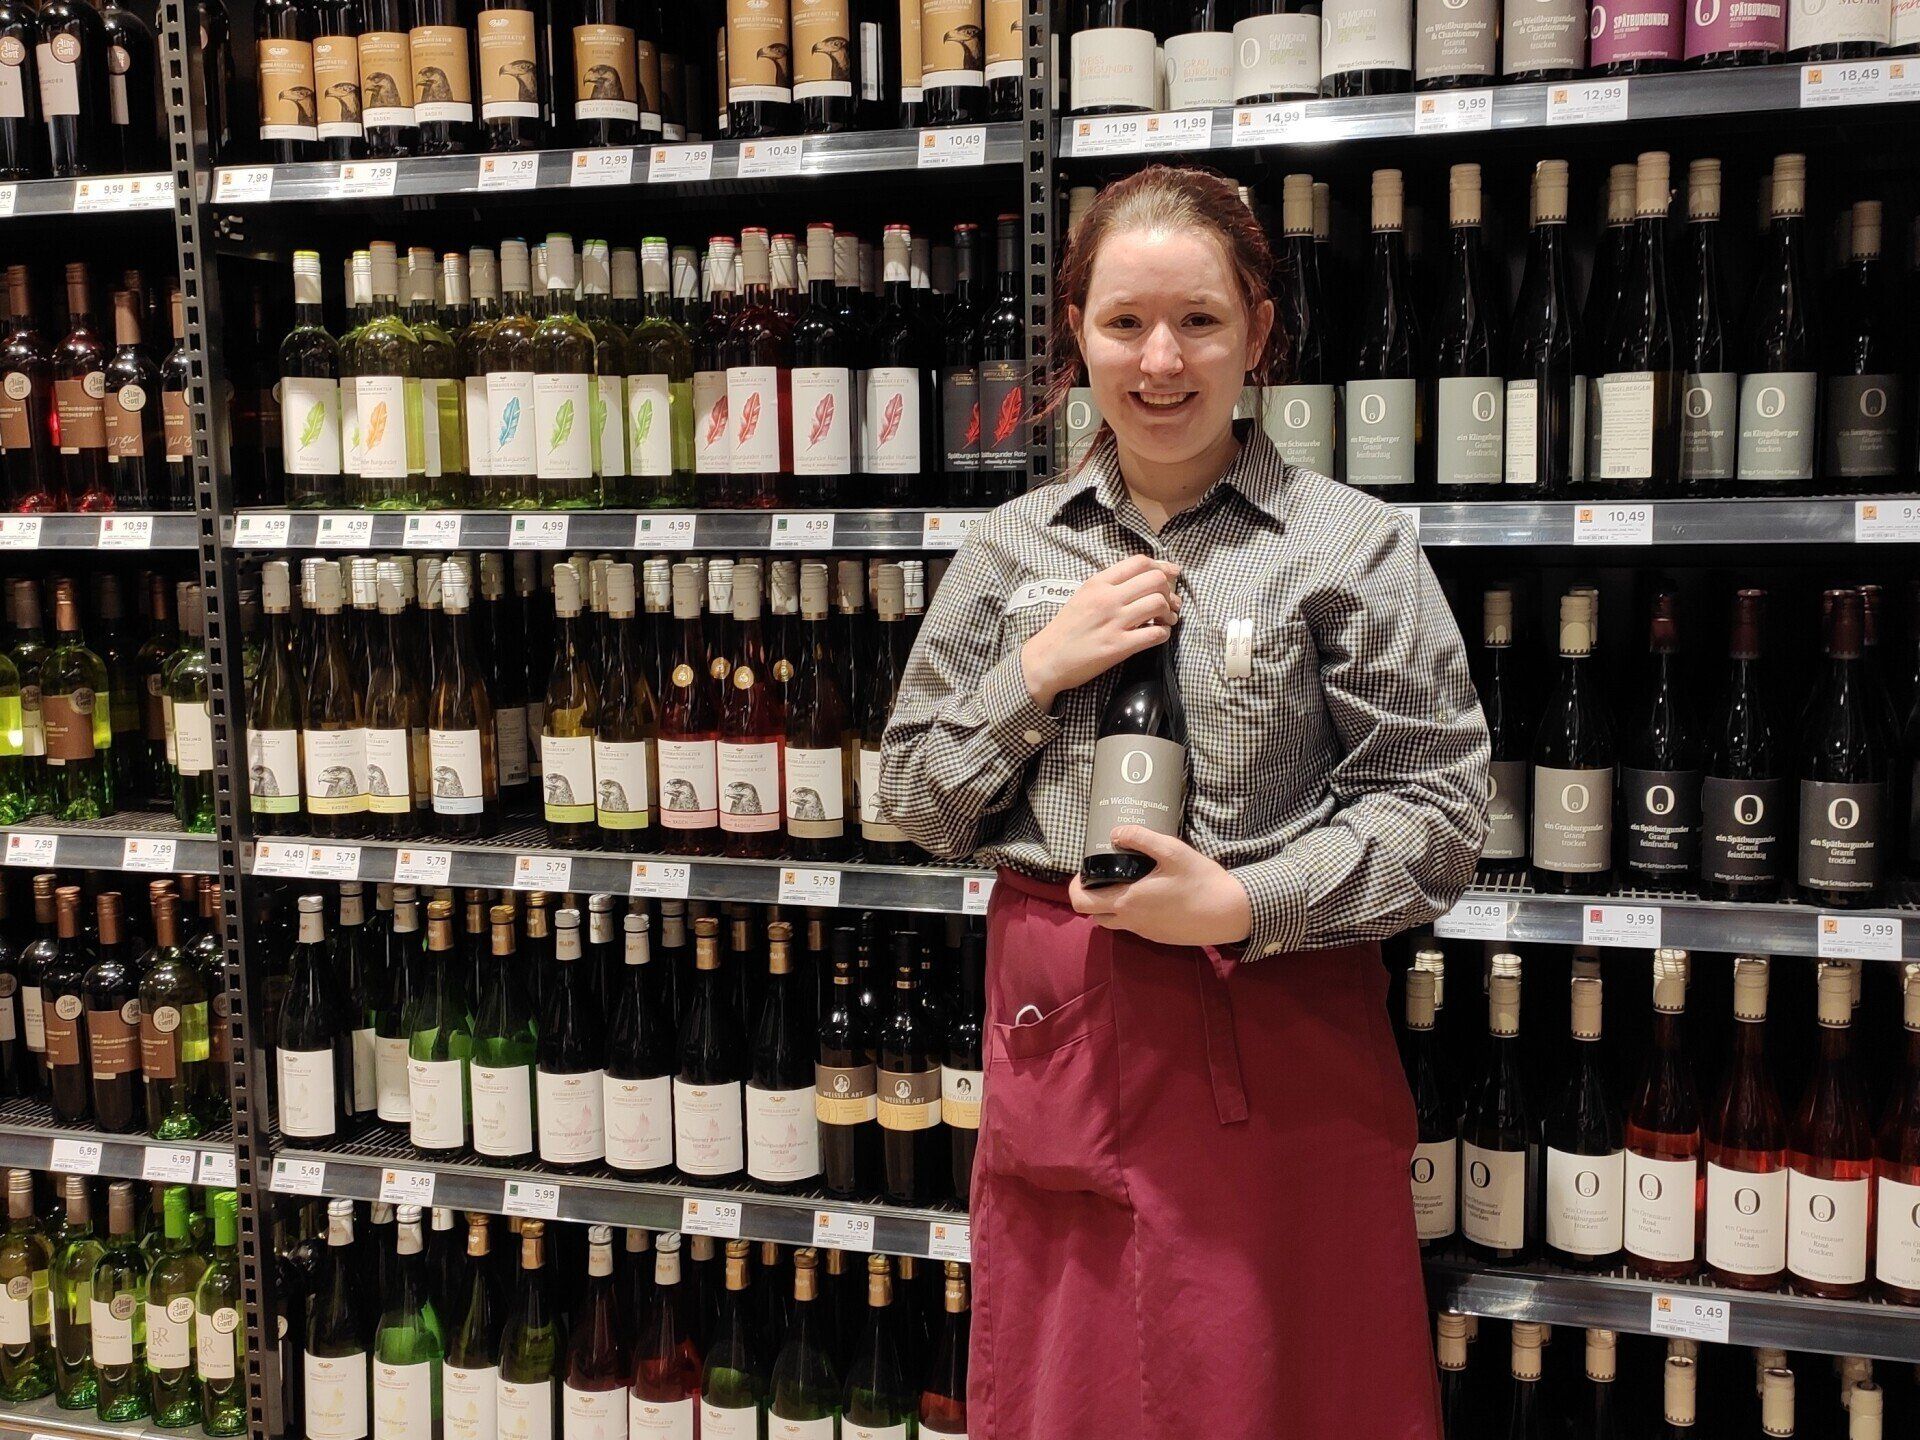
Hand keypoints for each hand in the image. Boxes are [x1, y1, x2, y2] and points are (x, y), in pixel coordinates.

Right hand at [1021, 555, 1180, 711]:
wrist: (1048, 657)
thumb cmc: (1067, 627)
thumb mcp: (1083, 595)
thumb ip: (1110, 584)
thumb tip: (1143, 578)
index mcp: (1098, 582)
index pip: (1139, 562)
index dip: (1162, 567)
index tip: (1170, 576)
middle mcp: (1107, 598)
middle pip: (1155, 580)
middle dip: (1169, 591)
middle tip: (1170, 603)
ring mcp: (1114, 622)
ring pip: (1158, 604)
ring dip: (1170, 612)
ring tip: (1167, 620)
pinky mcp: (1119, 646)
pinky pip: (1155, 634)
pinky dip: (1165, 633)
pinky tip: (1160, 635)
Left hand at [1068, 826, 1253, 947]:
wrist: (1229, 914)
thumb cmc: (1201, 881)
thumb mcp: (1172, 851)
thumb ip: (1141, 839)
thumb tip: (1115, 832)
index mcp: (1128, 901)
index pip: (1082, 903)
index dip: (1074, 887)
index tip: (1083, 872)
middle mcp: (1132, 921)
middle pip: (1094, 916)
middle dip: (1090, 897)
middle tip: (1101, 876)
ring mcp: (1145, 932)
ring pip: (1113, 923)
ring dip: (1109, 906)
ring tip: (1123, 882)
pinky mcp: (1159, 936)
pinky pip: (1133, 926)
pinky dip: (1130, 912)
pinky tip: (1148, 893)